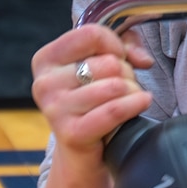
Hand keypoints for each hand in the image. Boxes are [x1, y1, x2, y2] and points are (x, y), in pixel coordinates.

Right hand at [31, 26, 154, 164]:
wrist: (81, 153)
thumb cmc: (93, 101)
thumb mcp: (102, 63)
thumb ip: (124, 46)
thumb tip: (142, 60)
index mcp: (46, 59)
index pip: (91, 34)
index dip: (115, 44)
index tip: (120, 57)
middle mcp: (44, 83)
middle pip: (108, 63)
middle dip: (126, 73)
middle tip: (123, 86)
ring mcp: (55, 109)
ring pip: (115, 86)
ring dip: (132, 91)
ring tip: (129, 98)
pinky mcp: (71, 134)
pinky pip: (114, 110)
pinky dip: (135, 104)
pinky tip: (143, 102)